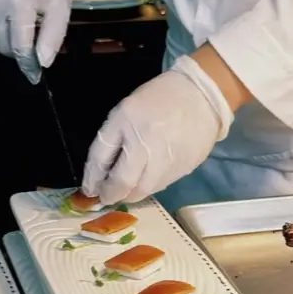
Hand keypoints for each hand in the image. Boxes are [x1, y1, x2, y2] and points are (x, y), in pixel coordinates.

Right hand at [0, 0, 70, 82]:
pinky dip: (2, 27)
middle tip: (36, 45)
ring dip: (10, 40)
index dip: (28, 64)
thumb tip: (43, 62)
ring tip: (27, 25)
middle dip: (19, 52)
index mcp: (18, 3)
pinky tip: (14, 14)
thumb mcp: (61, 8)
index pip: (19, 45)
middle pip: (3, 45)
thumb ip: (53, 37)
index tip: (35, 76)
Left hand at [82, 56, 234, 204]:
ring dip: (131, 193)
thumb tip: (99, 175)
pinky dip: (150, 186)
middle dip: (111, 194)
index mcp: (127, 124)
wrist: (203, 96)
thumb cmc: (159, 99)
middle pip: (123, 183)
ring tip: (127, 189)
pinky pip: (161, 185)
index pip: (101, 159)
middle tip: (107, 197)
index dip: (92, 178)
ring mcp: (167, 161)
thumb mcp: (125, 111)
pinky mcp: (184, 169)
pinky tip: (148, 178)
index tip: (90, 189)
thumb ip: (110, 141)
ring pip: (143, 190)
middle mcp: (147, 146)